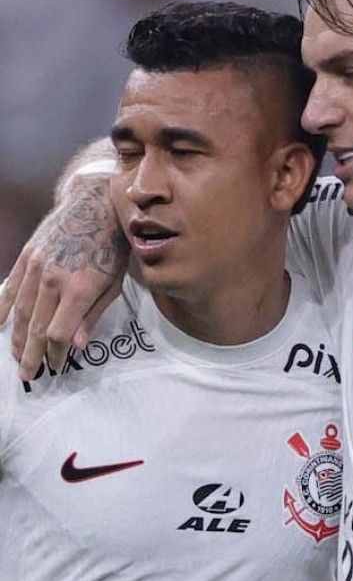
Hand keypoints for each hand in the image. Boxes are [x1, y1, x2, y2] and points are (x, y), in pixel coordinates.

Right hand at [0, 175, 128, 380]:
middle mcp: (53, 279)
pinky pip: (10, 288)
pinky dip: (2, 310)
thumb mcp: (115, 282)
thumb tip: (78, 345)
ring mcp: (36, 266)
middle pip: (36, 328)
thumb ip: (94, 313)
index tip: (58, 366)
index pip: (60, 333)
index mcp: (80, 288)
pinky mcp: (27, 256)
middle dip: (33, 355)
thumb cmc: (113, 246)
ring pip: (20, 312)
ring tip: (17, 358)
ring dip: (17, 339)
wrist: (95, 205)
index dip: (57, 353)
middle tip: (30, 375)